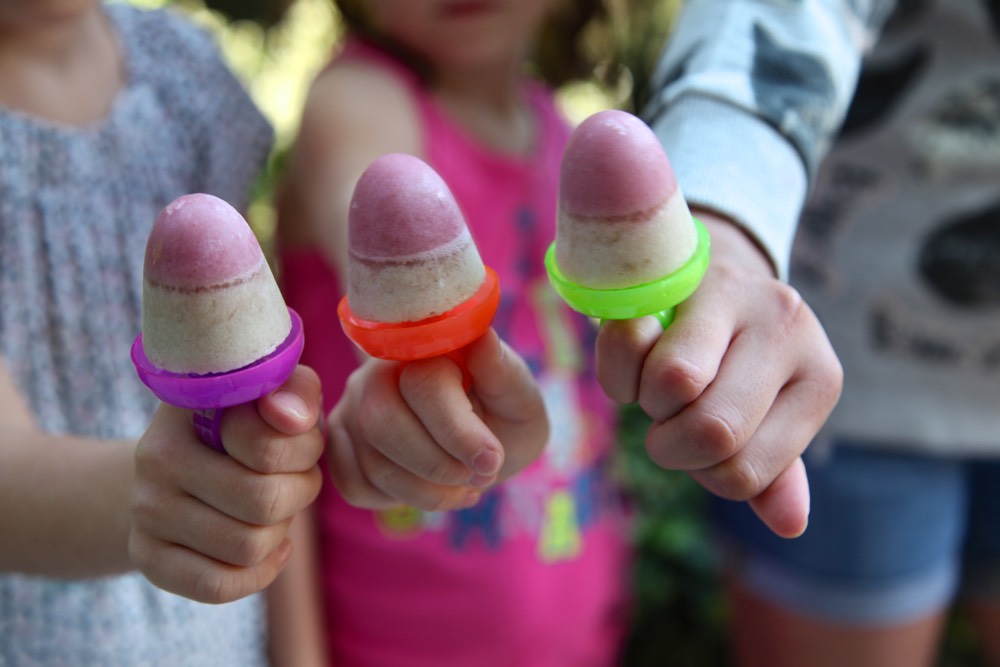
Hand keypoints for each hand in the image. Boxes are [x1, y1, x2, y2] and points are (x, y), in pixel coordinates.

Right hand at [129, 365, 323, 602]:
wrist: (177, 461)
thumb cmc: (248, 424)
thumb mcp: (275, 397)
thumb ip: (297, 392)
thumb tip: (292, 419)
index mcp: (190, 408)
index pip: (270, 448)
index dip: (304, 451)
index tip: (294, 441)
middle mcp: (155, 458)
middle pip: (265, 503)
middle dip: (298, 494)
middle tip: (292, 480)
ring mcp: (145, 511)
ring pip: (248, 548)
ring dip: (279, 531)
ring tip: (272, 508)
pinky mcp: (146, 557)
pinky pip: (218, 586)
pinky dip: (259, 572)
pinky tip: (271, 547)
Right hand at [327, 328, 548, 511]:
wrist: (485, 445)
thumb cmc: (504, 414)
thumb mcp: (519, 398)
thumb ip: (502, 372)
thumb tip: (483, 339)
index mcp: (425, 348)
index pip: (422, 385)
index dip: (458, 432)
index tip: (491, 460)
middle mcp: (378, 372)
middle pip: (381, 423)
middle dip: (438, 465)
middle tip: (478, 475)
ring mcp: (353, 408)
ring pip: (372, 462)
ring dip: (428, 491)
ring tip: (465, 485)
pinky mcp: (342, 445)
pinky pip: (355, 486)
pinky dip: (401, 500)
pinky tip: (433, 490)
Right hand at [595, 212, 842, 537]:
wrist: (706, 271)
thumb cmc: (733, 359)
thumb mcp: (760, 415)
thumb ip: (769, 469)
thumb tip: (790, 523)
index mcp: (819, 381)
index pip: (745, 471)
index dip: (702, 472)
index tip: (697, 441)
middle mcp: (792, 330)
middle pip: (713, 430)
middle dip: (668, 443)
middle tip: (666, 420)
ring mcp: (740, 293)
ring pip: (673, 384)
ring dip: (645, 401)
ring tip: (656, 384)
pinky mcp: (681, 272)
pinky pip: (629, 338)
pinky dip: (616, 366)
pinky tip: (635, 352)